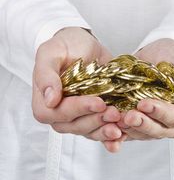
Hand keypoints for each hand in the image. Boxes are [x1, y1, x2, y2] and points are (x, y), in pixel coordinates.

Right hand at [32, 27, 123, 151]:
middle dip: (96, 121)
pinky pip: (99, 131)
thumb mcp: (51, 52)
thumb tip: (50, 100)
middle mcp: (59, 112)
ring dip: (105, 129)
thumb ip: (46, 75)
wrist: (84, 42)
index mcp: (44, 99)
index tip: (97, 102)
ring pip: (89, 131)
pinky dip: (111, 136)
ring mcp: (77, 115)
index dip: (76, 111)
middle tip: (114, 112)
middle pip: (74, 126)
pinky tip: (123, 134)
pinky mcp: (92, 115)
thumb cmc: (65, 45)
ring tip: (122, 120)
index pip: (56, 114)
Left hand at [116, 38, 173, 140]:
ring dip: (130, 128)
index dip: (162, 113)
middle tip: (128, 115)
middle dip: (143, 123)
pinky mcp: (138, 121)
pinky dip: (119, 132)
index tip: (144, 104)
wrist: (155, 51)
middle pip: (159, 130)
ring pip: (143, 133)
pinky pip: (129, 131)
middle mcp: (172, 121)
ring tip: (116, 118)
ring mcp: (154, 122)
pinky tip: (110, 125)